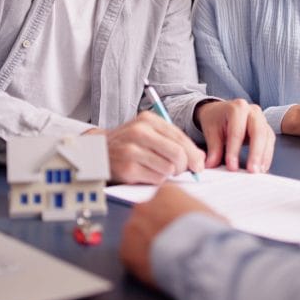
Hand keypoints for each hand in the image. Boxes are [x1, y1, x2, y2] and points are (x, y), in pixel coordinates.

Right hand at [86, 111, 204, 183]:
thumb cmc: (129, 143)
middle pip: (178, 153)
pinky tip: (148, 174)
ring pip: (169, 168)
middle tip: (182, 171)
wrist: (99, 152)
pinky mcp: (128, 169)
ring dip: (169, 174)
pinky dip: (157, 180)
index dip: (194, 153)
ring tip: (160, 170)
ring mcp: (132, 150)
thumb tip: (200, 159)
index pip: (180, 137)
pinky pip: (157, 179)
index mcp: (148, 120)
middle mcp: (139, 132)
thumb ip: (174, 141)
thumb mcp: (149, 133)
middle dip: (185, 166)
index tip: (198, 164)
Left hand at [120, 184, 224, 285]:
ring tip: (163, 258)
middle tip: (170, 244)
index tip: (177, 227)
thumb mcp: (212, 216)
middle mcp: (145, 205)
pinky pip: (130, 255)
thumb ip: (201, 214)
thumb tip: (207, 222)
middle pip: (147, 215)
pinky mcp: (125, 250)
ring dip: (147, 244)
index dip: (171, 216)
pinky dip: (139, 261)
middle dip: (156, 228)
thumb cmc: (208, 235)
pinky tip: (154, 267)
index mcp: (166, 192)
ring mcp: (132, 226)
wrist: (196, 257)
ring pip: (137, 234)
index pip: (163, 200)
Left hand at [196, 99, 274, 172]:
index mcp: (237, 108)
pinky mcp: (266, 127)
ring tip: (258, 172)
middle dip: (256, 153)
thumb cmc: (216, 120)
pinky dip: (267, 155)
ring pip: (267, 137)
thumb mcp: (211, 131)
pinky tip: (262, 167)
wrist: (220, 111)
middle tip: (252, 171)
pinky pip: (270, 141)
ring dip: (264, 156)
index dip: (234, 150)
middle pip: (258, 132)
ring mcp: (261, 118)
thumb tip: (212, 165)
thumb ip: (214, 149)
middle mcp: (252, 111)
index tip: (232, 166)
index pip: (237, 131)